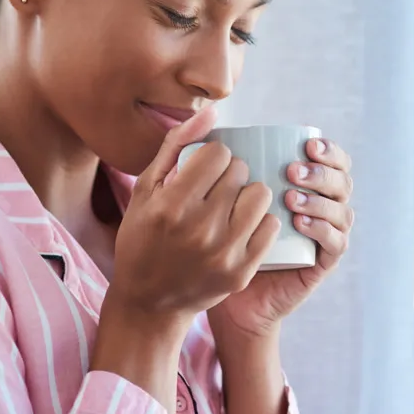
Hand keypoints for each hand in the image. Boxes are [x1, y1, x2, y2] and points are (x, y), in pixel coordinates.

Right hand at [105, 107, 281, 327]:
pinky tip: (242, 224)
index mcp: (171, 206)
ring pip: (261, 194)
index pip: (218, 154)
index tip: (205, 168)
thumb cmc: (143, 239)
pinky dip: (259, 220)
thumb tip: (212, 111)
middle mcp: (199, 229)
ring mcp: (223, 253)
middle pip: (240, 171)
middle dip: (230, 173)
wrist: (149, 302)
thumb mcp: (146, 190)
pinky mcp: (241, 271)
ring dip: (249, 193)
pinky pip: (269, 226)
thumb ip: (177, 146)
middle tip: (217, 188)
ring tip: (233, 203)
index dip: (213, 156)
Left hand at [208, 137, 353, 341]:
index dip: (328, 150)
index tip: (305, 144)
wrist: (219, 288)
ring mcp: (324, 235)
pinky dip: (323, 230)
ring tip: (290, 197)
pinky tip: (300, 222)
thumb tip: (210, 113)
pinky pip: (336, 243)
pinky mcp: (321, 263)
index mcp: (304, 186)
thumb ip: (210, 155)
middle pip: (342, 181)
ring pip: (342, 210)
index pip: (332, 160)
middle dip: (323, 171)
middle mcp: (320, 208)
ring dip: (320, 199)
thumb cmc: (214, 234)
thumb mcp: (212, 193)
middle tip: (293, 171)